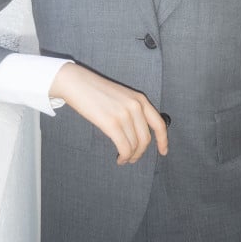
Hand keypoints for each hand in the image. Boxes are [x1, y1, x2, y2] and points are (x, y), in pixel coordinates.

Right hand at [49, 63, 167, 164]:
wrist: (77, 83)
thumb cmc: (96, 92)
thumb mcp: (122, 97)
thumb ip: (133, 111)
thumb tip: (139, 134)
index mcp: (140, 99)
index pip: (159, 124)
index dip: (163, 140)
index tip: (163, 151)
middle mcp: (136, 106)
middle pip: (146, 139)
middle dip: (140, 152)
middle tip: (132, 158)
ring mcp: (124, 115)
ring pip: (135, 145)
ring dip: (130, 156)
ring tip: (123, 159)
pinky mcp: (112, 123)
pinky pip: (124, 147)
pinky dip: (124, 156)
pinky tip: (119, 158)